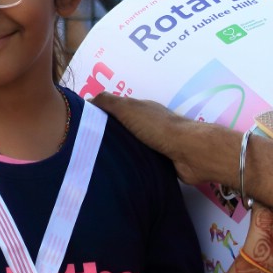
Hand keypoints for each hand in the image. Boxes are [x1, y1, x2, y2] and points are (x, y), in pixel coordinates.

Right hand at [91, 93, 233, 184]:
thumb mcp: (128, 109)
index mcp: (142, 110)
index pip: (118, 110)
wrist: (189, 152)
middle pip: (125, 130)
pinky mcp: (162, 163)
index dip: (101, 116)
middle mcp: (150, 126)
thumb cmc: (158, 127)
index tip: (83, 126)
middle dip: (108, 137)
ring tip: (98, 164)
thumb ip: (109, 102)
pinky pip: (141, 163)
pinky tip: (118, 173)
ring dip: (120, 153)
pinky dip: (132, 166)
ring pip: (132, 148)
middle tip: (86, 148)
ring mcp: (157, 145)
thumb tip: (88, 99)